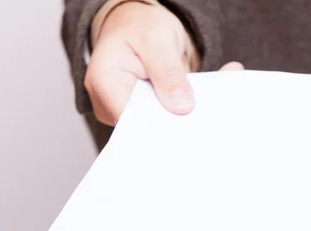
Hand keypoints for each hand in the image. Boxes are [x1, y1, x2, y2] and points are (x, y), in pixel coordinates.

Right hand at [85, 1, 243, 125]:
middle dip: (174, 121)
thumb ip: (168, 72)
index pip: (130, 120)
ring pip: (154, 125)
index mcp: (104, 83)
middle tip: (205, 113)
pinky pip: (161, 118)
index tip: (188, 120)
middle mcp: (108, 103)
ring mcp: (123, 111)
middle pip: (142, 126)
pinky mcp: (138, 113)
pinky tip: (196, 103)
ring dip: (180, 117)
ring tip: (204, 105)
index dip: (159, 124)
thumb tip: (182, 106)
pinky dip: (179, 112)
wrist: (136, 24)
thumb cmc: (138, 26)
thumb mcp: (156, 39)